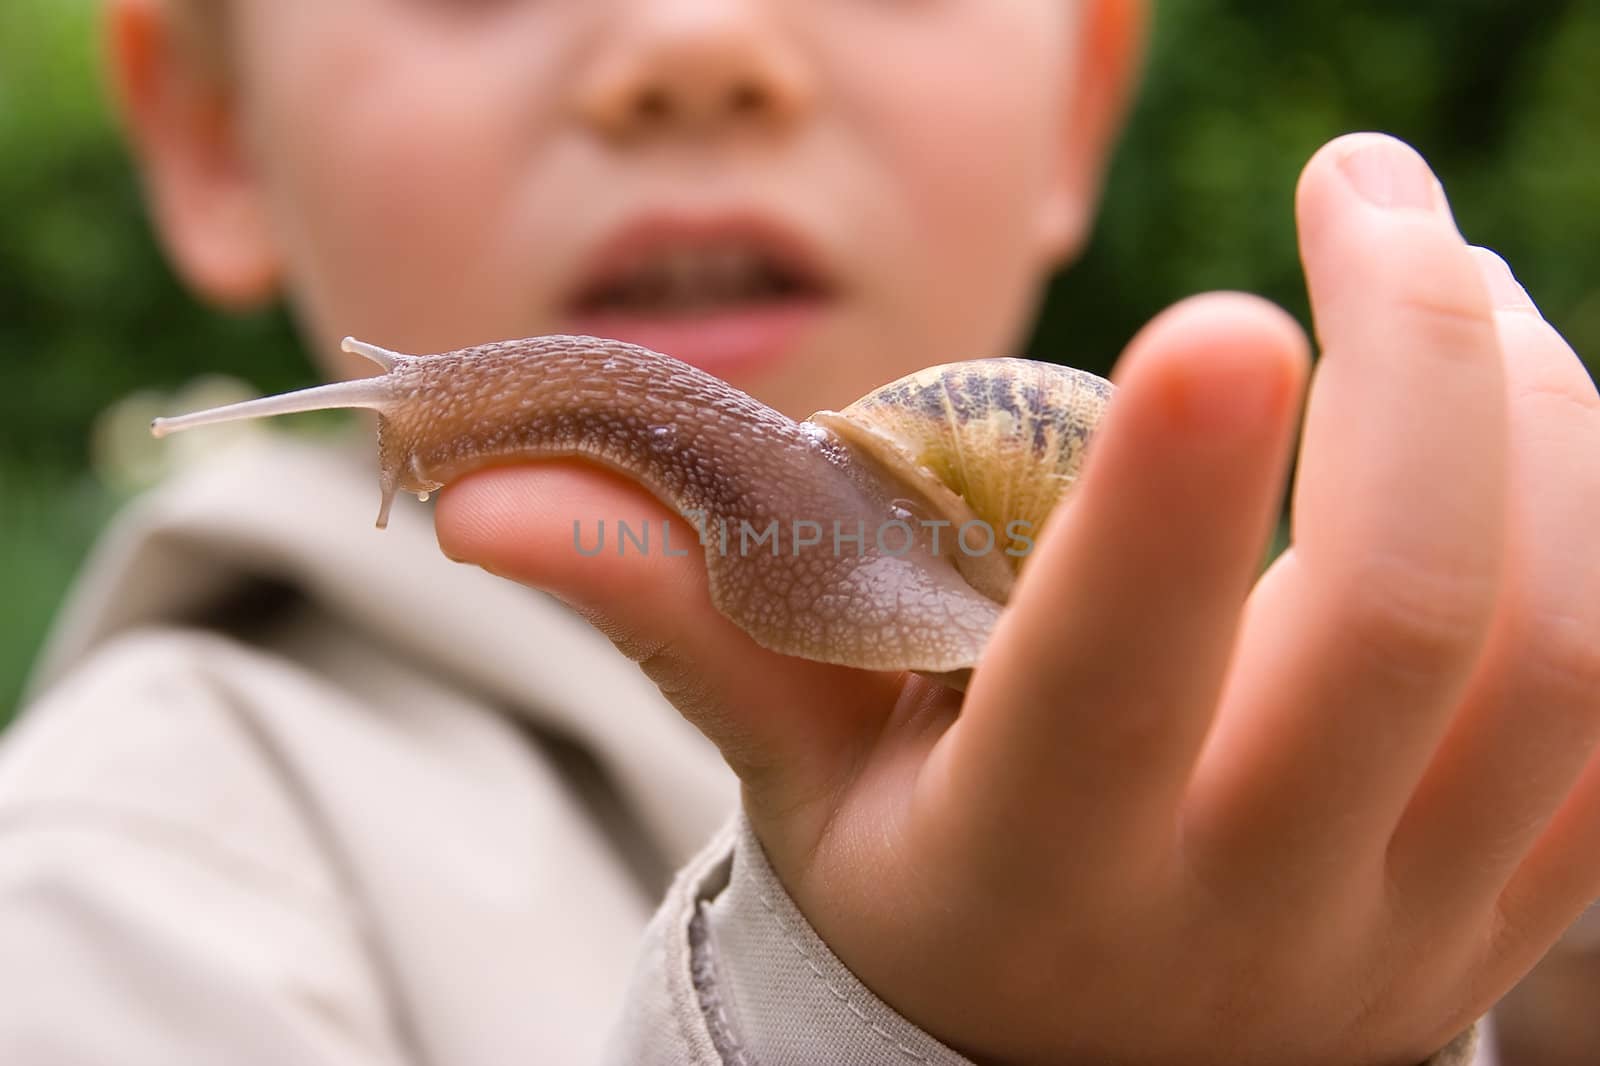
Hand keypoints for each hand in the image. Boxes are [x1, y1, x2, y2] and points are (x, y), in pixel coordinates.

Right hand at [434, 132, 1599, 1065]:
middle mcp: (1242, 910)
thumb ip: (681, 607)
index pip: (1116, 688)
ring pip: (1563, 654)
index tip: (1230, 307)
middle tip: (1366, 191)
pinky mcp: (1510, 905)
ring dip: (1549, 422)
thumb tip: (484, 495)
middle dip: (1423, 372)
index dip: (1178, 505)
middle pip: (1411, 628)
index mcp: (1034, 863)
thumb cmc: (924, 880)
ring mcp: (1405, 920)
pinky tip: (1539, 415)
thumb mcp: (797, 764)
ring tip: (1458, 284)